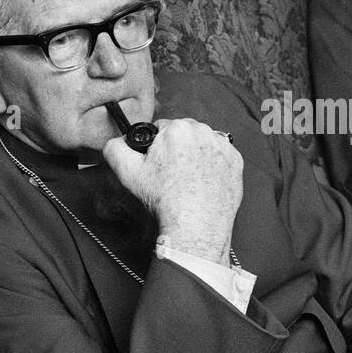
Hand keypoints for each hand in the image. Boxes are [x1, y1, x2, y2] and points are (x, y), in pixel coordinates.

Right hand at [104, 117, 242, 265]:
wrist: (196, 224)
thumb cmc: (166, 200)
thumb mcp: (128, 173)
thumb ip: (115, 148)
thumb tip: (117, 141)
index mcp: (177, 129)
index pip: (162, 127)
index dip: (157, 147)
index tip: (159, 163)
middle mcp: (203, 131)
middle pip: (184, 133)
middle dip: (177, 148)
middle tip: (173, 173)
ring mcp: (223, 146)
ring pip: (203, 143)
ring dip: (196, 154)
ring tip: (189, 178)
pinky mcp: (236, 161)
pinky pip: (221, 155)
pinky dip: (214, 164)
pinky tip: (204, 181)